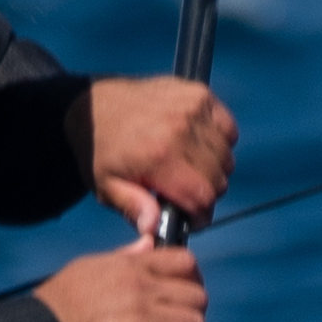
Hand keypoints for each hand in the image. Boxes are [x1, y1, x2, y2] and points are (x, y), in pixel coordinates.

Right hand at [38, 238, 208, 321]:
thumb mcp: (89, 267)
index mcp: (130, 267)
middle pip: (196, 297)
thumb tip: (149, 243)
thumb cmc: (58, 304)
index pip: (185, 262)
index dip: (193, 280)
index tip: (186, 296)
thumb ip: (124, 257)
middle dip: (194, 315)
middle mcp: (139, 288)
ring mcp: (138, 316)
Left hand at [87, 75, 237, 234]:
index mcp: (157, 156)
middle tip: (182, 192)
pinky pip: (228, 130)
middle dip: (204, 194)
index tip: (187, 217)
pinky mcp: (199, 94)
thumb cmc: (100, 151)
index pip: (203, 198)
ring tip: (187, 169)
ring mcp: (192, 108)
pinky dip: (220, 142)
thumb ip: (132, 208)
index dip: (199, 216)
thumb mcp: (106, 186)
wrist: (93, 105)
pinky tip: (197, 147)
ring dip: (213, 169)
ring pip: (226, 156)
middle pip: (219, 179)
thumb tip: (153, 228)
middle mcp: (180, 129)